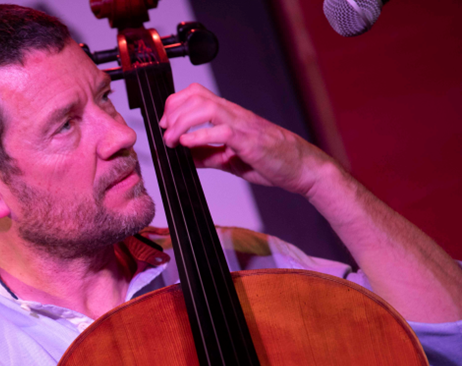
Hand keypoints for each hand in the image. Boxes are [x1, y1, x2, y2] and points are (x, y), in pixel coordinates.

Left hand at [158, 83, 339, 197]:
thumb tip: (184, 155)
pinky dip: (200, 137)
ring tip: (173, 141)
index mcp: (229, 115)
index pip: (196, 94)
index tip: (164, 125)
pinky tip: (188, 145)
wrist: (302, 168)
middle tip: (166, 134)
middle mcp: (234, 114)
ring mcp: (242, 125)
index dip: (174, 104)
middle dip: (173, 112)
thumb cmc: (272, 160)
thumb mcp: (229, 158)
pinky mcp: (250, 141)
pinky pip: (222, 131)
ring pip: (205, 108)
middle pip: (196, 96)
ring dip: (182, 123)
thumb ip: (207, 154)